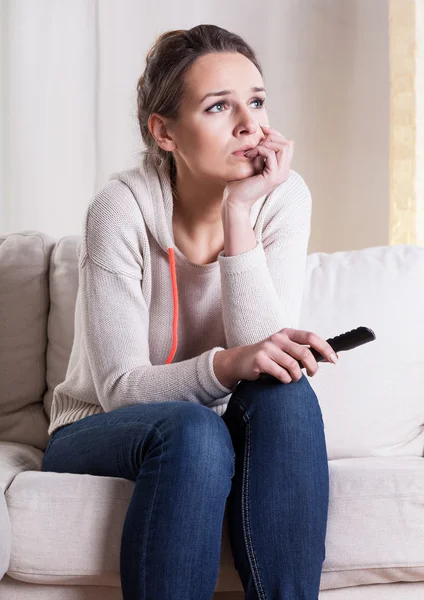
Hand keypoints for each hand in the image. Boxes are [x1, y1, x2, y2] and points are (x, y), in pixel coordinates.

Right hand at [214, 328, 338, 387]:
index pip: (311, 337)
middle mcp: (278, 338)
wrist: (240, 361)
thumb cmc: (267, 357)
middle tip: (312, 374)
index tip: (334, 360)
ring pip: (293, 365)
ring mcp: (268, 348)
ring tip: (292, 378)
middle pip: (304, 353)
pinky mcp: (260, 360)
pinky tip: (281, 379)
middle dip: (313, 367)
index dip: (325, 348)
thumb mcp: (283, 349)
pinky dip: (285, 380)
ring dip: (296, 376)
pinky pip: (281, 374)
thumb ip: (300, 351)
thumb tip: (325, 357)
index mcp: (287, 333)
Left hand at [223, 124, 294, 211]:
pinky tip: (249, 155)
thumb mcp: (254, 162)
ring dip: (266, 144)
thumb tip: (264, 134)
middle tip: (256, 142)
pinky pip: (271, 154)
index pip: (288, 144)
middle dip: (272, 137)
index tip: (262, 128)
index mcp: (281, 168)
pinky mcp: (272, 177)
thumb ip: (262, 151)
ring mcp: (280, 175)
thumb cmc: (240, 183)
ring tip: (252, 151)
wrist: (235, 199)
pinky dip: (259, 150)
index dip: (276, 133)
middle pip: (288, 144)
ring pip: (283, 147)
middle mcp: (284, 172)